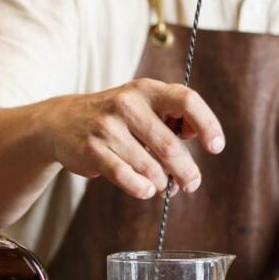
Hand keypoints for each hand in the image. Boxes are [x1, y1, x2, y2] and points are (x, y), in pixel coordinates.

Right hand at [42, 78, 224, 199]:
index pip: (187, 100)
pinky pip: (127, 178)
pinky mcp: (92, 150)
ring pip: (150, 167)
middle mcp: (127, 104)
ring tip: (162, 185)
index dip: (207, 124)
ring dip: (162, 183)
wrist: (62, 122)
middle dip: (186, 171)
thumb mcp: (142, 105)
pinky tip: (145, 190)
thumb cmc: (115, 118)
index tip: (216, 147)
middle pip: (171, 145)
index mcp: (146, 89)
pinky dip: (141, 189)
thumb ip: (171, 117)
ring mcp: (108, 127)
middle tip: (191, 183)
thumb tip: (198, 136)